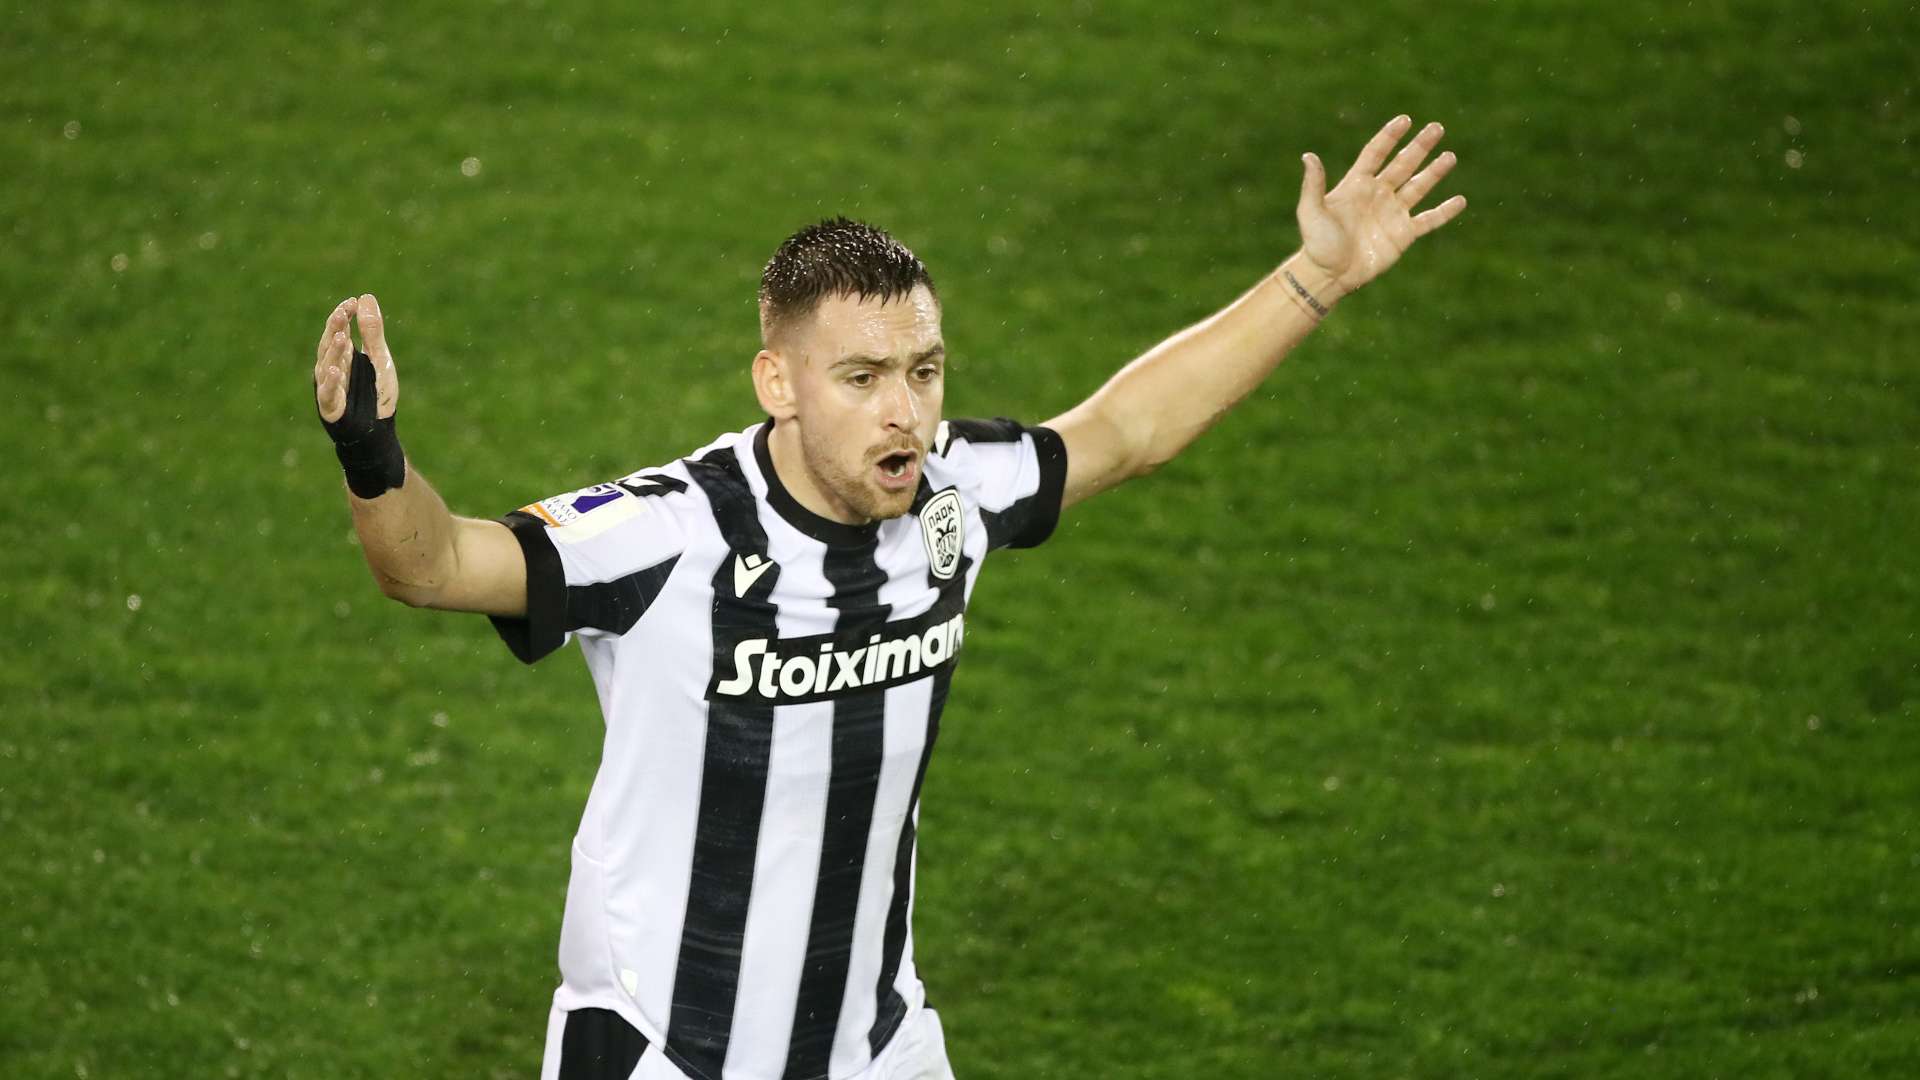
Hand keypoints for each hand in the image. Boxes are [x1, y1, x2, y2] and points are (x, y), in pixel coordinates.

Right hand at [314, 293, 398, 421]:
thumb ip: (372, 331)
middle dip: (335, 328)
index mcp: (343, 354)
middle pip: (330, 344)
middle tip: (342, 313)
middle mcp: (333, 367)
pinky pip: (329, 393)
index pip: (339, 330)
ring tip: (342, 338)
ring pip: (327, 365)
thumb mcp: (379, 358)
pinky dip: (331, 382)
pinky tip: (336, 370)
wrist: (378, 428)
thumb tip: (365, 297)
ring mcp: (330, 386)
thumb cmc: (376, 392)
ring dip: (334, 352)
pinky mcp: (331, 407)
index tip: (352, 302)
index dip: (343, 315)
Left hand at [1297, 115, 1465, 295]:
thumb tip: (1308, 156)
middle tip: (1436, 128)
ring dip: (1435, 172)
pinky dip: (1444, 212)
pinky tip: (1460, 200)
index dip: (1389, 137)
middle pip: (1403, 164)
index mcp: (1357, 184)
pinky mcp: (1404, 234)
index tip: (1405, 120)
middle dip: (1420, 146)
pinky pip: (1428, 220)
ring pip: (1419, 187)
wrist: (1329, 275)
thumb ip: (1313, 184)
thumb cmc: (1317, 243)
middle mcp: (1378, 194)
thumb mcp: (1311, 211)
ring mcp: (1393, 213)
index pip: (1376, 153)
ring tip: (1450, 157)